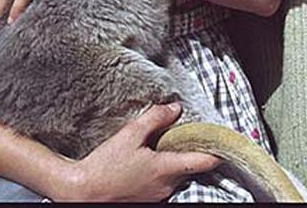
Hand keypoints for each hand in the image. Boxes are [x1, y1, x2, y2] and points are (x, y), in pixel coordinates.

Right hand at [63, 103, 220, 201]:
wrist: (83, 192)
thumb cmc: (105, 166)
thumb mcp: (130, 134)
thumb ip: (155, 119)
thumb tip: (175, 108)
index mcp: (166, 169)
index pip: (203, 161)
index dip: (216, 151)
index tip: (224, 141)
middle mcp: (167, 187)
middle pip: (189, 168)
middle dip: (189, 152)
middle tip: (184, 134)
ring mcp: (158, 197)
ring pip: (176, 176)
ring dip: (174, 162)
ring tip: (161, 145)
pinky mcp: (147, 201)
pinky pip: (163, 185)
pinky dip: (161, 172)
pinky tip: (147, 161)